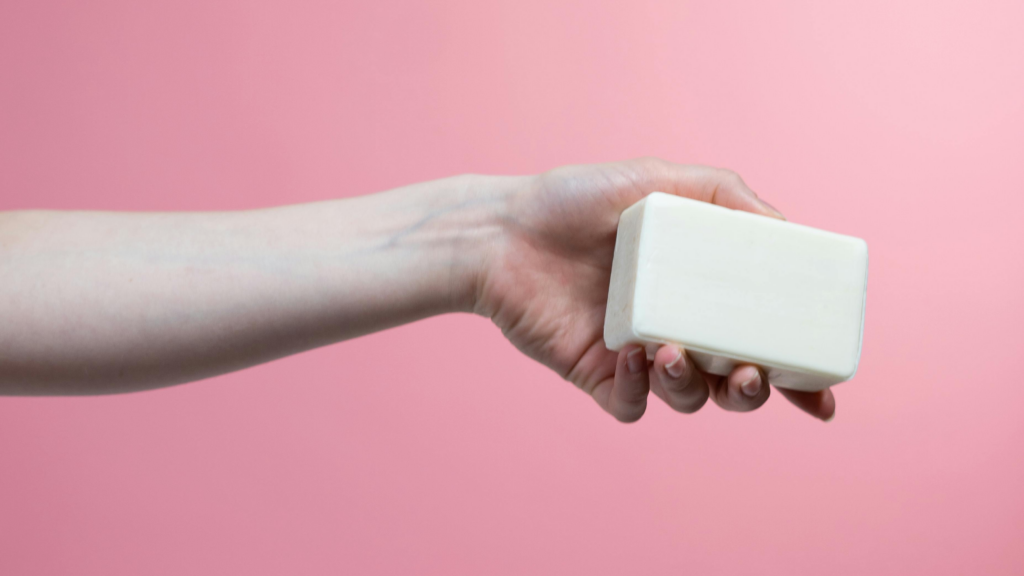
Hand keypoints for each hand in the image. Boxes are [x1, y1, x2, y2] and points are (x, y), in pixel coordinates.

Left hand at [474, 157, 835, 421]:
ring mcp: (636, 355)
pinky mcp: (596, 374)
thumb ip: (725, 194)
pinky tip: (639, 358)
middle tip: (750, 373)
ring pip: (687, 399)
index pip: (760, 338)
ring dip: (695, 388)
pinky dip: (643, 391)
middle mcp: (674, 326)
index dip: (796, 375)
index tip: (825, 394)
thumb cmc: (575, 200)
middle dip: (753, 391)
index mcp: (697, 291)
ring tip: (678, 352)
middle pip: (731, 383)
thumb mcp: (657, 180)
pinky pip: (632, 405)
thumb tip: (787, 229)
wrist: (502, 228)